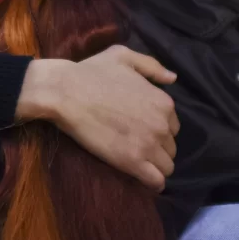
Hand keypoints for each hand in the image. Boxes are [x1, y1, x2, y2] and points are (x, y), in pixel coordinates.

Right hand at [18, 45, 177, 188]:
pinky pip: (156, 181)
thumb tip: (173, 78)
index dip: (158, 129)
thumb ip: (152, 67)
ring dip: (156, 166)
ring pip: (167, 166)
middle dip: (157, 148)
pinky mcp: (132, 162)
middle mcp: (162, 124)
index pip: (173, 126)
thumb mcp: (124, 56)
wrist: (66, 92)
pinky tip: (146, 181)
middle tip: (137, 147)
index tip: (142, 130)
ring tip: (140, 165)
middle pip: (170, 147)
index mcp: (163, 102)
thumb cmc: (91, 72)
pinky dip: (154, 183)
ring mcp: (148, 145)